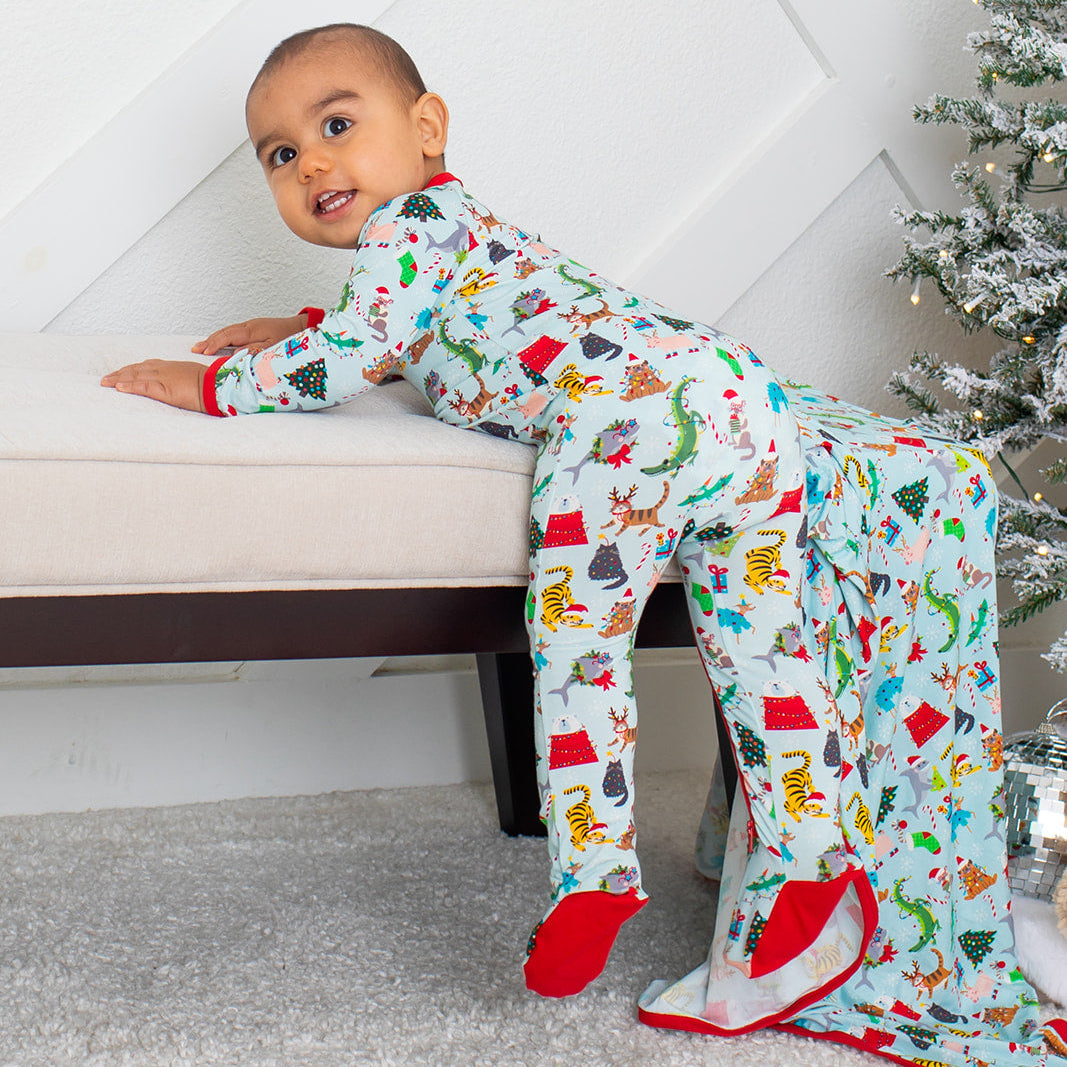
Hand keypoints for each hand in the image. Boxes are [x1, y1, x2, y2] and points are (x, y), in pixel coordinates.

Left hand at [100, 359, 206, 411]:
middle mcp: (165, 369)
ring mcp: (163, 378)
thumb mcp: (197, 379)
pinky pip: (142, 386)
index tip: (122, 373)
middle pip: (136, 369)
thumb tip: (186, 386)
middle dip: (120, 373)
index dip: (132, 369)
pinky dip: (129, 386)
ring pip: (135, 375)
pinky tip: (118, 387)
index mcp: (173, 367)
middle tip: (106, 378)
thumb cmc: (212, 384)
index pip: (147, 365)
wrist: (218, 385)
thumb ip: (186, 380)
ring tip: (105, 382)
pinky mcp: (164, 389)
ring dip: (118, 378)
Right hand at [192, 315, 306, 355]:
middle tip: (195, 349)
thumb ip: (255, 350)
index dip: (214, 344)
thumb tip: (236, 353)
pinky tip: (218, 343)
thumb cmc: (289, 338)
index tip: (202, 351)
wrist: (299, 327)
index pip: (227, 336)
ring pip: (227, 332)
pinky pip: (233, 333)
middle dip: (209, 341)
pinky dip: (223, 338)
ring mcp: (249, 326)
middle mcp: (248, 326)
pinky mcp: (252, 329)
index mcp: (252, 330)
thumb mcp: (274, 347)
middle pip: (224, 333)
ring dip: (214, 339)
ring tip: (201, 347)